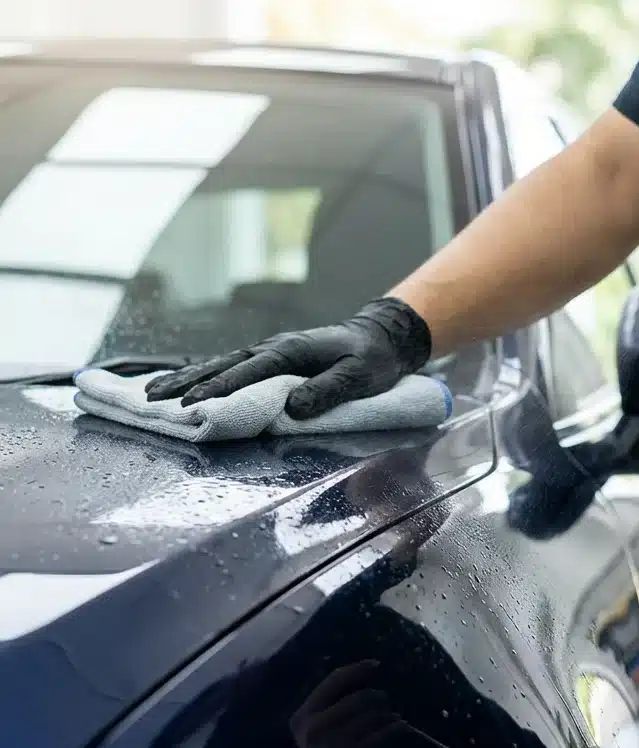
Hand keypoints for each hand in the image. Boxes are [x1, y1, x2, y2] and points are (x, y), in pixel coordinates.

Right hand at [144, 297, 431, 419]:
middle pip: (221, 366)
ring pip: (220, 365)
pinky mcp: (272, 360)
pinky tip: (186, 385)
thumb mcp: (357, 378)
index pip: (246, 373)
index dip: (217, 390)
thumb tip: (291, 409)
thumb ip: (326, 392)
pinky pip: (232, 368)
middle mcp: (273, 348)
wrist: (381, 338)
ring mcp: (270, 352)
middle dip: (184, 383)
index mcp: (290, 351)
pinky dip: (205, 376)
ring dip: (186, 379)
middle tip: (150, 400)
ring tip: (152, 393)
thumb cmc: (371, 361)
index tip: (189, 406)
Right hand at [286, 660, 404, 747]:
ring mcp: (334, 745)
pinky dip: (395, 728)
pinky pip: (381, 735)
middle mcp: (315, 729)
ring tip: (393, 716)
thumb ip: (329, 706)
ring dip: (388, 714)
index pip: (333, 681)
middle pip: (358, 698)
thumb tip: (363, 673)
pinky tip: (401, 727)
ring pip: (372, 715)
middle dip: (378, 697)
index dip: (357, 669)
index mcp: (303, 717)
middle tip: (386, 701)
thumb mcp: (314, 731)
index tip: (377, 664)